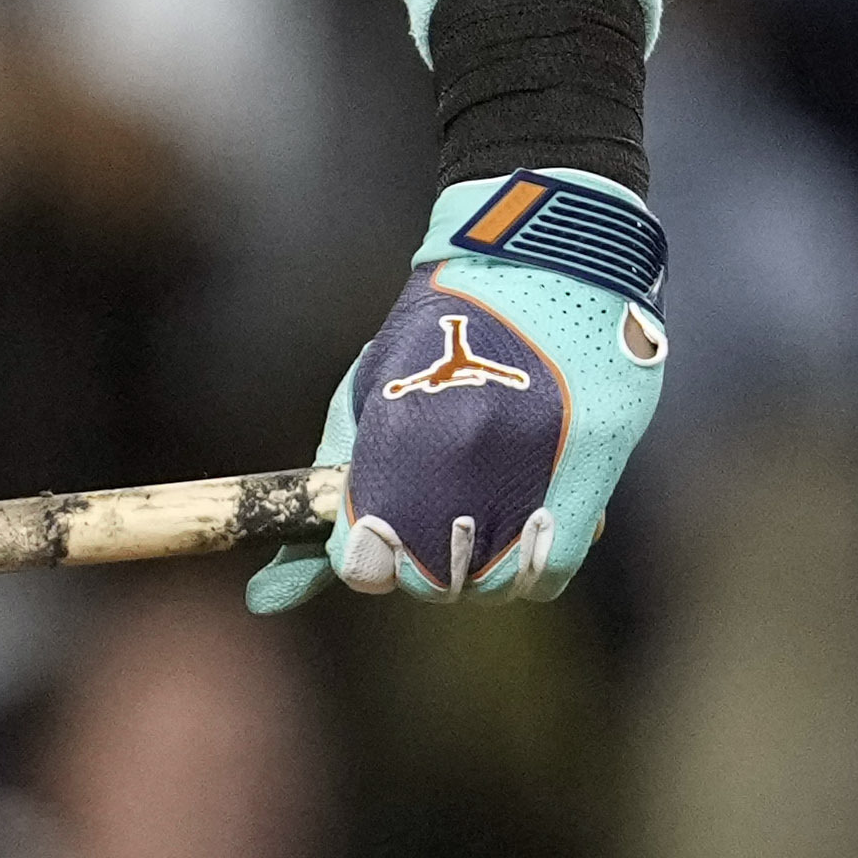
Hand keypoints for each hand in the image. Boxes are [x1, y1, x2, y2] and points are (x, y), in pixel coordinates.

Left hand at [255, 169, 667, 607]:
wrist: (544, 255)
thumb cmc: (439, 330)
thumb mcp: (365, 399)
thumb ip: (324, 499)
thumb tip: (263, 602)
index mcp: (394, 430)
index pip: (364, 564)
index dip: (366, 565)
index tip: (374, 543)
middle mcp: (461, 449)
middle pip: (429, 582)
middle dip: (421, 572)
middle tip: (429, 534)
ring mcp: (531, 455)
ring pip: (493, 583)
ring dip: (479, 573)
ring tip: (479, 527)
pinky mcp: (595, 460)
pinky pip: (552, 567)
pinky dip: (531, 569)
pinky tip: (523, 532)